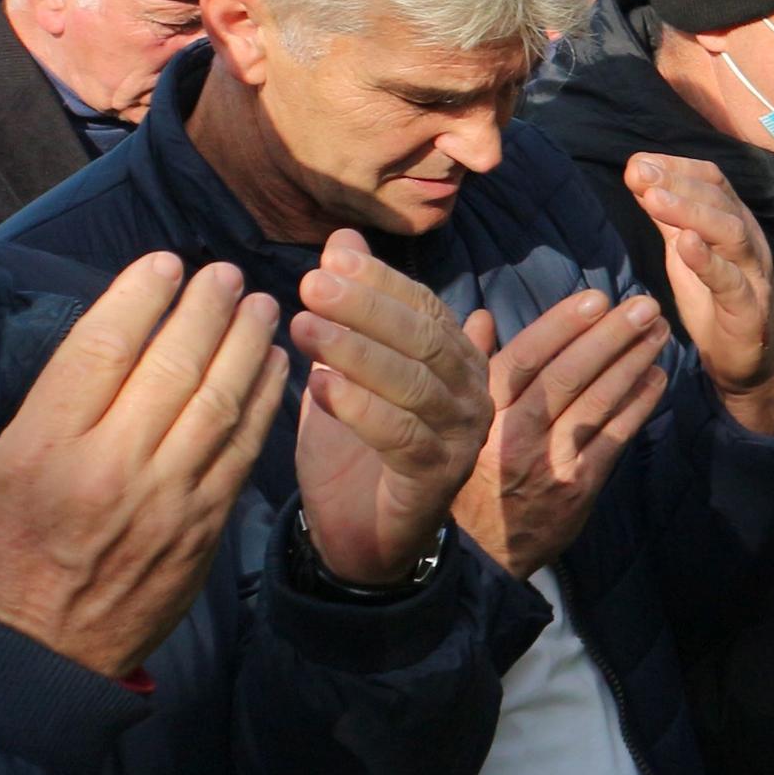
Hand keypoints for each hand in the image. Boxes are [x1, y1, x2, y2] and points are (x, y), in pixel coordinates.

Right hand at [0, 255, 286, 676]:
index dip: (138, 297)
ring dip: (247, 345)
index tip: (164, 263)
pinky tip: (275, 365)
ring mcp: (167, 498)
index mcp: (43, 449)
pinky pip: (244, 449)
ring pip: (219, 401)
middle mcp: (111, 467)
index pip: (101, 350)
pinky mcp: (205, 525)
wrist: (36, 657)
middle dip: (205, 310)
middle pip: (172, 366)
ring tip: (261, 305)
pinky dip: (265, 401)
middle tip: (224, 273)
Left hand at [288, 232, 495, 582]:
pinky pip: (402, 436)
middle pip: (424, 338)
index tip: (331, 258)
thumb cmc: (352, 447)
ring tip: (305, 329)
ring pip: (414, 384)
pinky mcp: (438, 478)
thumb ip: (348, 309)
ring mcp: (460, 436)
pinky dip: (360, 409)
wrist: (359, 536)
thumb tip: (342, 238)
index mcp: (453, 358)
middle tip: (313, 284)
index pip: (424, 306)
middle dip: (368, 308)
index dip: (381, 281)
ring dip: (357, 353)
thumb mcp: (341, 368)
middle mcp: (468, 392)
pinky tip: (318, 389)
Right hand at [448, 284, 673, 577]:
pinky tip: (657, 378)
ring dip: (633, 363)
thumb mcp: (460, 422)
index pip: (525, 358)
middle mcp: (512, 436)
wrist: (481, 552)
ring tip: (659, 333)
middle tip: (645, 306)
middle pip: (567, 375)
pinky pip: (614, 438)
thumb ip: (473, 368)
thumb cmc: (472, 473)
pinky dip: (638, 405)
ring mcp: (547, 463)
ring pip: (596, 403)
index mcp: (481, 413)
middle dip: (611, 336)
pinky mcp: (577, 488)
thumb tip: (479, 316)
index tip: (596, 298)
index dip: (562, 325)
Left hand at [625, 154, 773, 433]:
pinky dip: (708, 260)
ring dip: (691, 212)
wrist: (748, 362)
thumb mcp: (686, 254)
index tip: (639, 163)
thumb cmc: (714, 303)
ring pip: (730, 232)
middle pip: (720, 200)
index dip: (678, 166)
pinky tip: (684, 245)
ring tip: (654, 199)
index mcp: (735, 223)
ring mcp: (753, 274)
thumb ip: (668, 218)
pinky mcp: (750, 308)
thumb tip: (640, 176)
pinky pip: (732, 281)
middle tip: (640, 173)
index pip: (713, 180)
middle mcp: (749, 241)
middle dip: (678, 182)